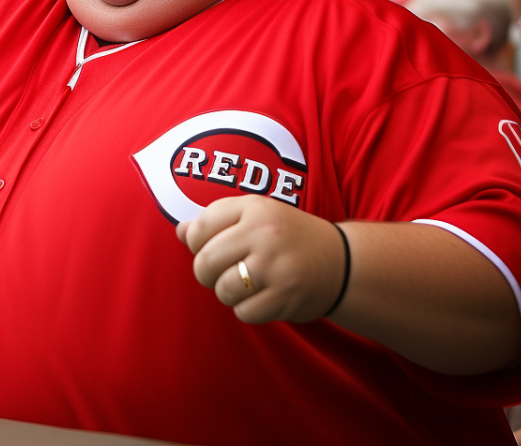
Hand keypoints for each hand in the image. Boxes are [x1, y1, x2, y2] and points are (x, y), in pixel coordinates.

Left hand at [176, 195, 346, 323]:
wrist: (340, 260)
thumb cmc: (287, 236)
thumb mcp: (255, 215)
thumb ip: (217, 220)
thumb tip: (180, 231)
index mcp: (254, 207)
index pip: (200, 227)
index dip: (195, 243)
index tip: (208, 247)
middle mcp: (264, 233)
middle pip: (205, 262)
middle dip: (206, 273)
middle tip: (222, 271)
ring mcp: (276, 266)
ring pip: (222, 290)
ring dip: (228, 293)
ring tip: (245, 284)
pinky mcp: (286, 296)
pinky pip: (244, 312)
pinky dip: (248, 310)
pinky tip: (262, 297)